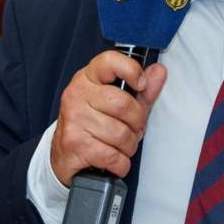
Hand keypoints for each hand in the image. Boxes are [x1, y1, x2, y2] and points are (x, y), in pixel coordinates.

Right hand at [51, 50, 166, 185]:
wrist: (64, 155)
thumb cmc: (94, 123)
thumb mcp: (118, 100)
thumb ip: (142, 88)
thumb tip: (159, 72)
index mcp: (89, 77)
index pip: (110, 61)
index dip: (131, 70)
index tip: (141, 84)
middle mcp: (77, 94)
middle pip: (123, 104)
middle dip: (137, 122)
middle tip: (134, 127)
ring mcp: (74, 119)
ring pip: (120, 134)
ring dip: (129, 145)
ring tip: (123, 144)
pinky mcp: (74, 145)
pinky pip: (113, 156)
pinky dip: (121, 162)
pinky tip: (115, 158)